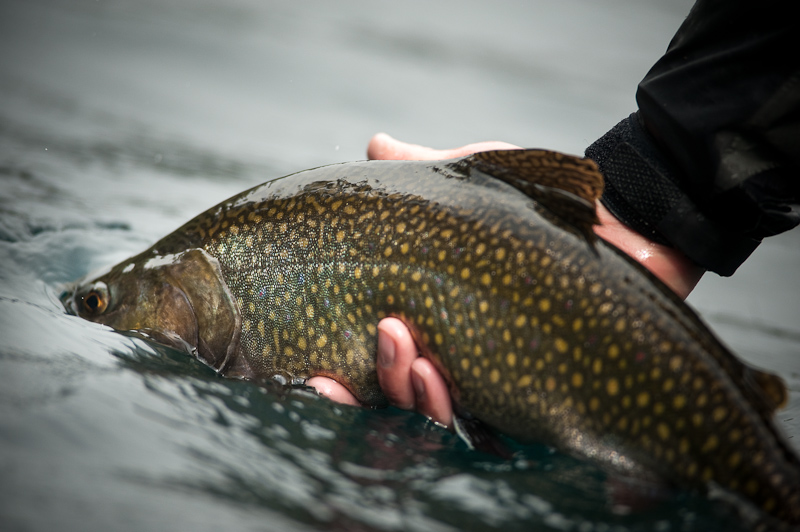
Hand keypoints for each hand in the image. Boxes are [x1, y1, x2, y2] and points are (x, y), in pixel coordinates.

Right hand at [310, 133, 704, 425]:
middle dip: (375, 378)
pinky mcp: (531, 396)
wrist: (619, 221)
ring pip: (434, 410)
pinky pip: (484, 422)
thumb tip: (373, 144)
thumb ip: (422, 169)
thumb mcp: (474, 181)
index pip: (375, 358)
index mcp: (430, 315)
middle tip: (382, 333)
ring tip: (408, 349)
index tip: (313, 372)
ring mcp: (492, 380)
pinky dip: (451, 405)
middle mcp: (454, 356)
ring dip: (408, 388)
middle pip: (396, 393)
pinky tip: (437, 376)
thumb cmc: (540, 204)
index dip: (340, 378)